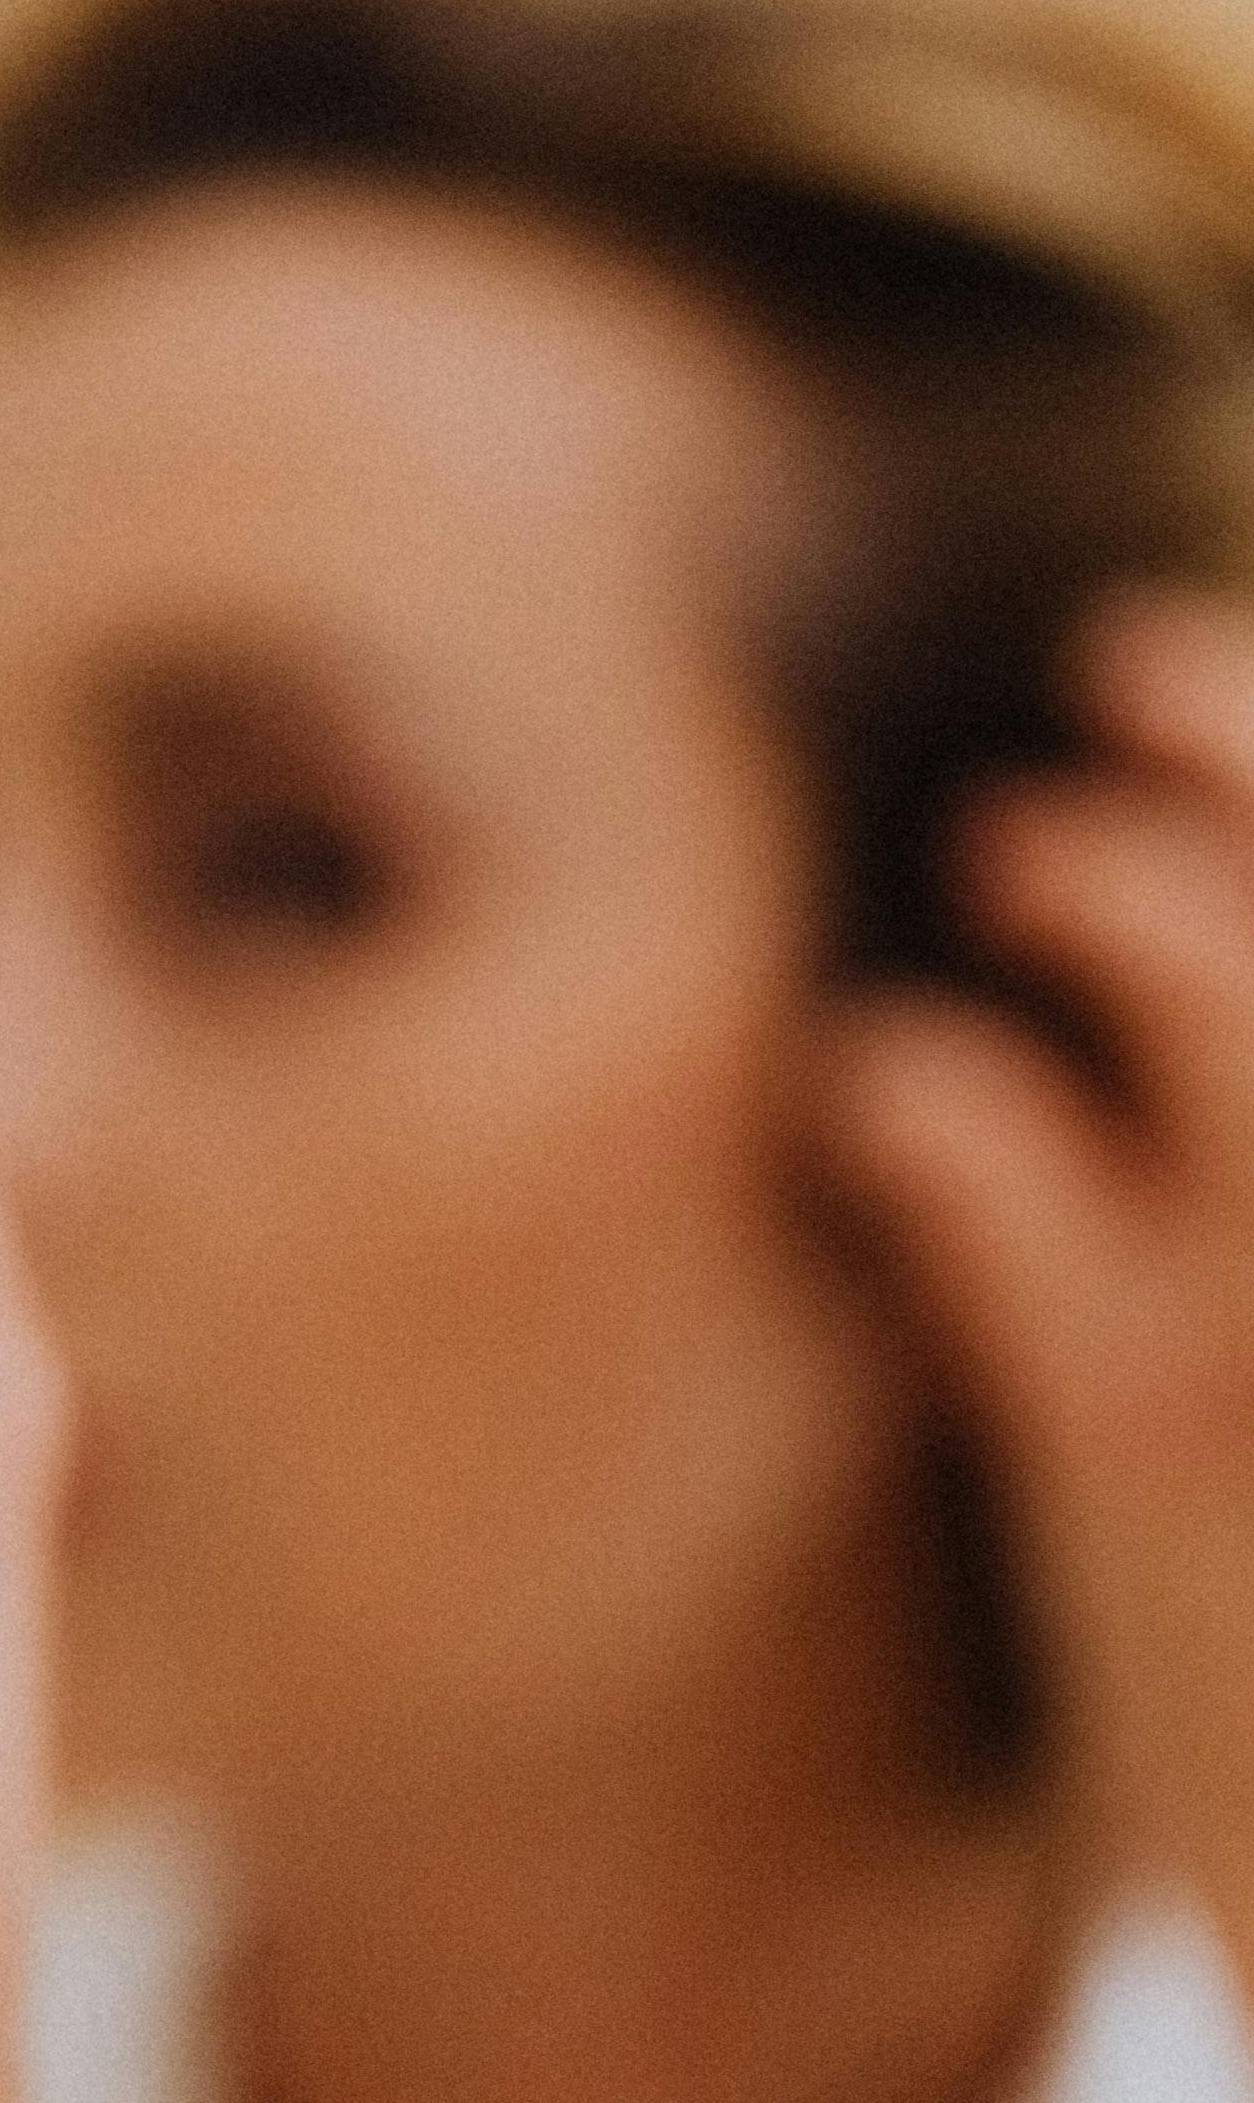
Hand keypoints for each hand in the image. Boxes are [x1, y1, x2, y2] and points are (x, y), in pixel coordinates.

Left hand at [832, 593, 1253, 1985]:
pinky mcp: (1149, 1428)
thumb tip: (1175, 1027)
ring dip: (1094, 881)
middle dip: (1250, 742)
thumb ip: (1245, 1250)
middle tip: (1115, 674)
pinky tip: (886, 1104)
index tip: (1224, 699)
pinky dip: (925, 1100)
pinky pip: (1000, 1172)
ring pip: (1225, 983)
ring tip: (1007, 865)